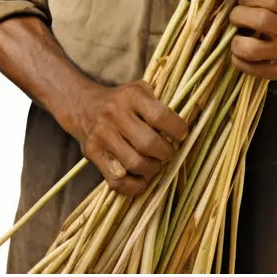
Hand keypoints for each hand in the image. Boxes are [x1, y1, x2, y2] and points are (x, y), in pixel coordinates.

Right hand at [72, 80, 187, 195]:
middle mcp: (114, 114)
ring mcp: (102, 135)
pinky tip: (141, 178)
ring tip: (155, 164)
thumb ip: (162, 103)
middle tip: (169, 153)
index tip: (182, 135)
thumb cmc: (123, 101)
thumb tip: (192, 118)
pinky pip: (117, 181)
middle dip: (166, 153)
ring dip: (152, 170)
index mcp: (131, 96)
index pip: (159, 116)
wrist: (84, 106)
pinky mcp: (92, 154)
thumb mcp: (141, 90)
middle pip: (148, 144)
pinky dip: (135, 186)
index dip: (176, 129)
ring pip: (134, 164)